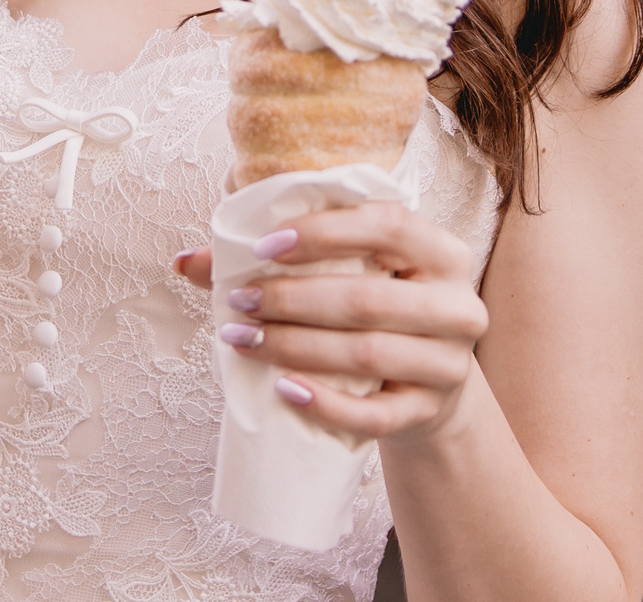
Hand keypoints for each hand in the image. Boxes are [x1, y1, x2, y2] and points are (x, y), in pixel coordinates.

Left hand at [174, 202, 487, 444]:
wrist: (426, 384)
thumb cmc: (374, 311)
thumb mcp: (347, 274)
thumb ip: (276, 259)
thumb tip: (185, 262)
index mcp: (441, 251)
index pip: (387, 225)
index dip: (323, 234)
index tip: (261, 248)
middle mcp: (457, 305)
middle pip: (368, 299)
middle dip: (293, 299)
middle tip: (237, 301)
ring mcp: (450, 364)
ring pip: (367, 355)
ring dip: (296, 347)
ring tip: (242, 339)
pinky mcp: (430, 412)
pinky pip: (375, 416)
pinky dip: (326, 404)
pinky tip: (284, 390)